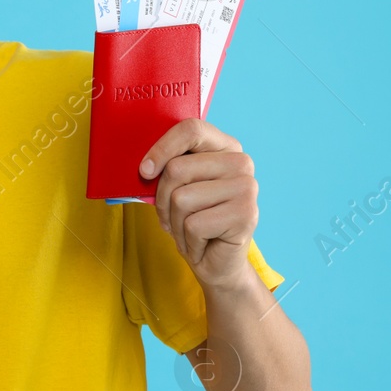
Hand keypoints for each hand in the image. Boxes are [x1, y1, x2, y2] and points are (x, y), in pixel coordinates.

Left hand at [140, 119, 257, 289]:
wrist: (216, 262)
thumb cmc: (191, 219)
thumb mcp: (174, 188)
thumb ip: (164, 168)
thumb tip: (143, 166)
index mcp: (225, 147)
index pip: (191, 129)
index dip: (162, 147)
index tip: (145, 171)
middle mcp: (241, 162)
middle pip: (177, 168)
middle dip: (162, 199)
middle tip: (171, 215)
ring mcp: (247, 188)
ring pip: (181, 198)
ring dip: (174, 222)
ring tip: (188, 229)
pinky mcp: (246, 215)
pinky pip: (192, 224)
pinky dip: (187, 240)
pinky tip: (201, 242)